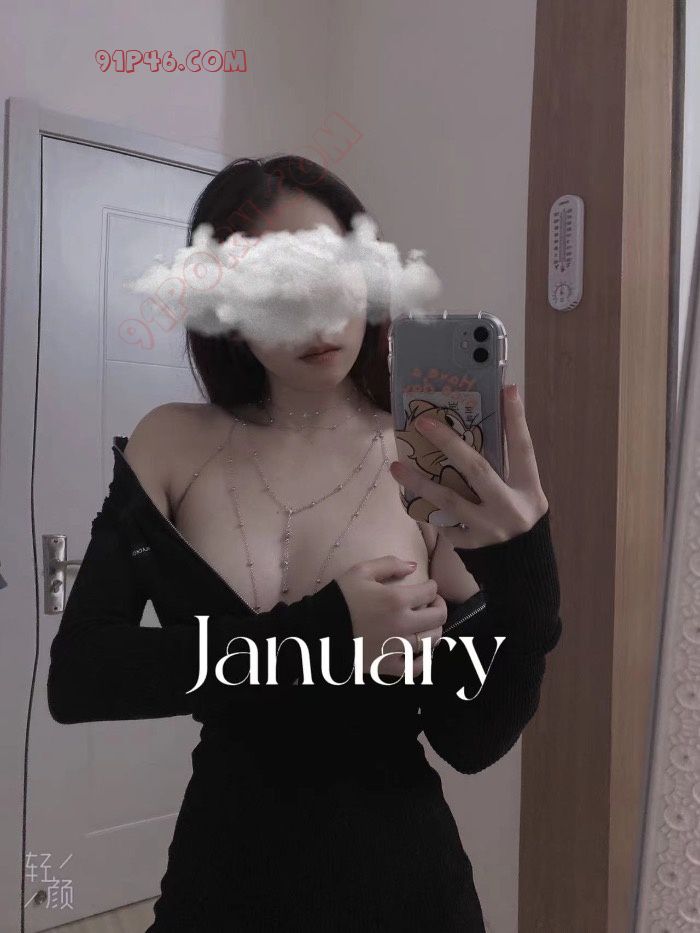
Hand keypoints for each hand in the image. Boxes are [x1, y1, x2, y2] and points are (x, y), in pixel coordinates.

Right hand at [335, 557, 446, 676]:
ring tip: (426, 626)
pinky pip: (417, 667)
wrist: (318, 628)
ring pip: (432, 641)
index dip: (432, 587)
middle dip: (438, 607)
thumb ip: (389, 564)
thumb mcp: (361, 571)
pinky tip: (419, 652)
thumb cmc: (340, 597)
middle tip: (431, 604)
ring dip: (434, 630)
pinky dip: (423, 659)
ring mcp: (398, 648)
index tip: (427, 588)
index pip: (430, 592)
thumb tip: (414, 567)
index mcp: (397, 599)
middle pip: (438, 617)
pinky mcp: (389, 666)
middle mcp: (403, 624)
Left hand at [388, 384, 548, 549]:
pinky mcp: (471, 545)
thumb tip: (485, 421)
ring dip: (420, 482)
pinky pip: (442, 523)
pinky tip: (407, 497)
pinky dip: (425, 509)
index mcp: (529, 490)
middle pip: (477, 469)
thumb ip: (506, 466)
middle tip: (424, 423)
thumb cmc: (517, 517)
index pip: (523, 449)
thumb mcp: (524, 492)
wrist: (521, 567)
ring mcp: (489, 529)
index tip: (507, 389)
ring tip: (396, 466)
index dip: (517, 420)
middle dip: (449, 443)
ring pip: (449, 500)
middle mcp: (511, 508)